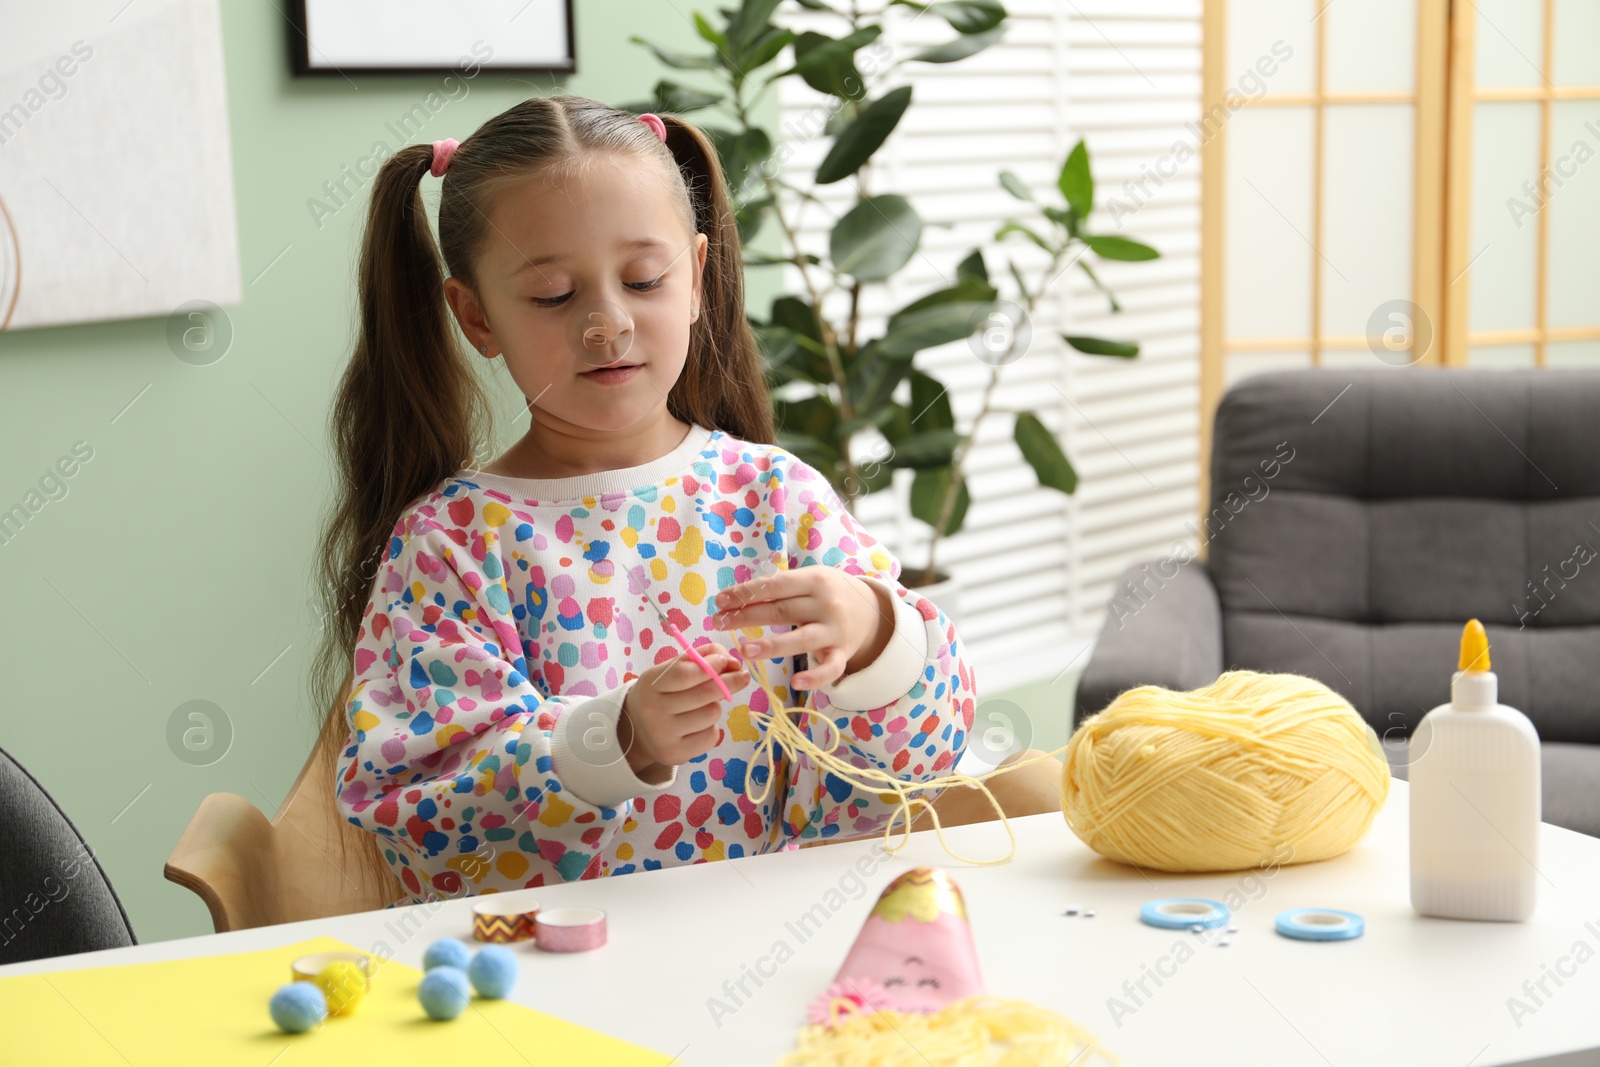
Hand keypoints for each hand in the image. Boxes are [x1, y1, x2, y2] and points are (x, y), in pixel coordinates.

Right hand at [618, 640, 748, 779]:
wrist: (639, 729)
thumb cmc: (663, 692)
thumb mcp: (673, 668)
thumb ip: (702, 658)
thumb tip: (734, 664)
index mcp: (650, 684)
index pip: (684, 674)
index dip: (711, 666)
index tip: (725, 661)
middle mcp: (653, 711)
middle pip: (703, 694)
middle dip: (730, 682)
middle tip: (742, 676)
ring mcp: (663, 735)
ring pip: (711, 714)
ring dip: (715, 706)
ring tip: (705, 705)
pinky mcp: (675, 754)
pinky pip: (710, 736)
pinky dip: (712, 727)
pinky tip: (699, 725)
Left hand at [710, 567, 892, 689]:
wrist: (872, 610)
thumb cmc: (828, 593)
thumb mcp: (810, 580)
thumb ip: (780, 587)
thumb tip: (735, 598)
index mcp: (815, 580)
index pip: (775, 585)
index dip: (746, 593)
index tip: (720, 601)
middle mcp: (826, 604)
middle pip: (782, 611)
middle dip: (747, 616)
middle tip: (718, 623)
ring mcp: (835, 631)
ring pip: (802, 639)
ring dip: (773, 645)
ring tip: (746, 651)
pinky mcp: (843, 654)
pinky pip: (830, 669)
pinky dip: (815, 678)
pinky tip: (795, 683)